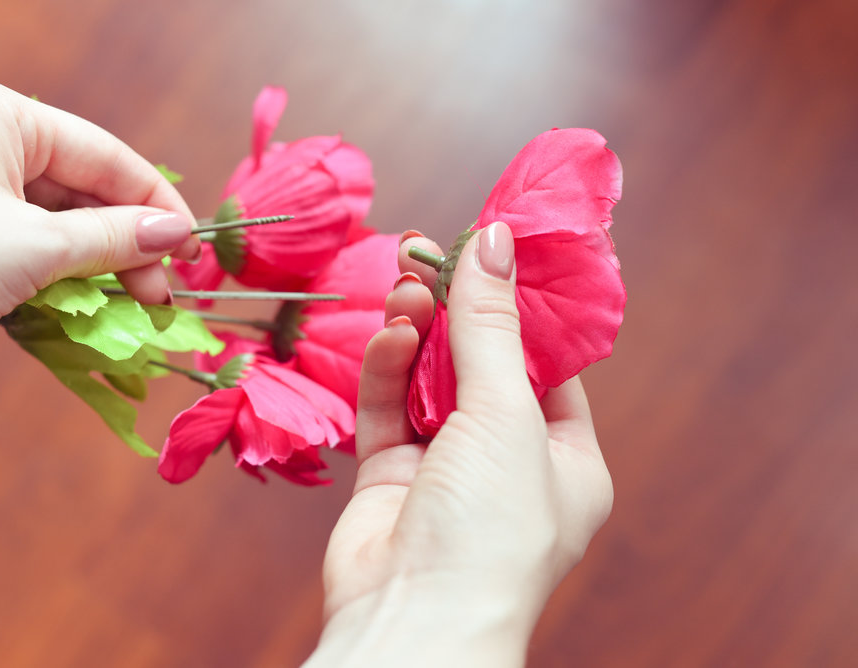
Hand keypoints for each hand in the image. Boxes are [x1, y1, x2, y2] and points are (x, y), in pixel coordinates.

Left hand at [0, 76, 199, 384]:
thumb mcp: (34, 248)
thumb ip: (113, 238)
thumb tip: (175, 233)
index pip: (106, 156)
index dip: (156, 204)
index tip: (191, 252)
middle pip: (81, 191)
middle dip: (125, 245)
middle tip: (161, 296)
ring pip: (53, 224)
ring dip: (94, 268)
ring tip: (131, 308)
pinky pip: (21, 248)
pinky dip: (55, 279)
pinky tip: (83, 310)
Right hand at [306, 223, 612, 666]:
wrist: (415, 619)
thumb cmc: (490, 527)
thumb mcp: (506, 414)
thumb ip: (491, 325)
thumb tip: (494, 240)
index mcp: (564, 459)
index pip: (547, 365)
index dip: (520, 307)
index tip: (493, 249)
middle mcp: (507, 462)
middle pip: (481, 365)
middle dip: (457, 310)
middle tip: (428, 252)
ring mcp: (446, 469)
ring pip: (429, 381)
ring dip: (419, 331)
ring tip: (407, 282)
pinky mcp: (391, 475)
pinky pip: (390, 408)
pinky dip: (388, 368)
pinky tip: (391, 332)